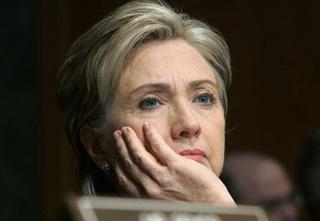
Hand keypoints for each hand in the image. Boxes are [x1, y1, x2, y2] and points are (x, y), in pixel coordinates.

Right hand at [112, 122, 234, 205]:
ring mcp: (163, 178)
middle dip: (121, 148)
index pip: (123, 177)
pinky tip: (147, 127)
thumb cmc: (191, 206)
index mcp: (146, 197)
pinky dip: (151, 136)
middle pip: (129, 164)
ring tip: (126, 130)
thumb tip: (144, 176)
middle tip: (117, 135)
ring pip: (139, 155)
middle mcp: (151, 188)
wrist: (212, 209)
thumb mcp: (163, 201)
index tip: (113, 151)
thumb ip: (152, 188)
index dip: (116, 162)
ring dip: (130, 141)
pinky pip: (160, 148)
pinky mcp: (177, 167)